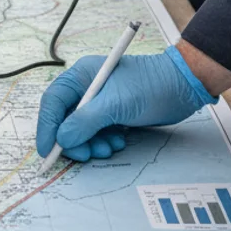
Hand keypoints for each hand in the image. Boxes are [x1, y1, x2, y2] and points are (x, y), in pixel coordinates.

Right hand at [35, 46, 215, 161]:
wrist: (183, 87)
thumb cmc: (150, 86)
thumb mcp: (115, 104)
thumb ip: (85, 122)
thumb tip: (62, 139)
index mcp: (80, 76)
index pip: (53, 102)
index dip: (47, 127)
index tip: (48, 150)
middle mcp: (86, 88)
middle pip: (64, 119)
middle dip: (73, 140)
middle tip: (84, 155)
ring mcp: (98, 101)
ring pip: (80, 129)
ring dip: (90, 143)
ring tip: (108, 148)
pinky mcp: (111, 114)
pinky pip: (96, 133)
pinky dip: (102, 141)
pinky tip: (118, 142)